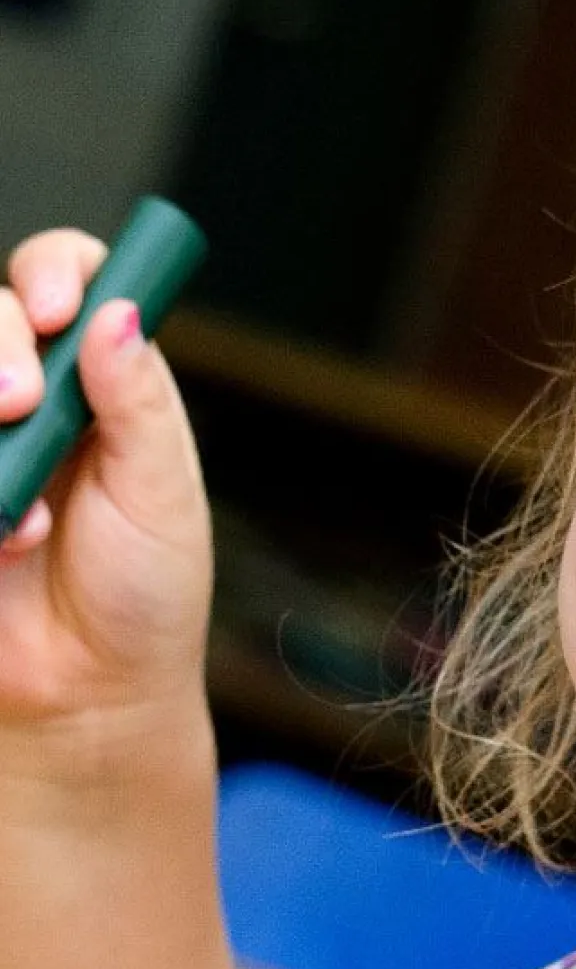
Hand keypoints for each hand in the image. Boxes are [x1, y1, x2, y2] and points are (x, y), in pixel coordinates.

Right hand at [0, 227, 211, 767]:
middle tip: (18, 407)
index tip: (57, 313)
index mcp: (100, 384)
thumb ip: (140, 404)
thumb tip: (120, 313)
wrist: (90, 696)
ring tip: (21, 520)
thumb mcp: (164, 496)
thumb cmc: (144, 596)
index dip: (52, 273)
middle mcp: (30, 399)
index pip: (65, 279)